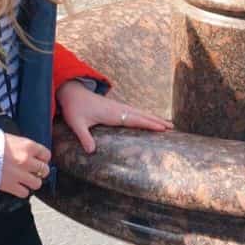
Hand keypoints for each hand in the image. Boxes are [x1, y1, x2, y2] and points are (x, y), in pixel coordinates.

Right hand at [0, 134, 51, 198]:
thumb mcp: (11, 138)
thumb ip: (23, 146)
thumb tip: (29, 152)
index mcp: (28, 146)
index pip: (46, 154)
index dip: (43, 157)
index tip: (40, 159)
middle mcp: (27, 161)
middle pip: (44, 170)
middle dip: (41, 170)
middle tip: (35, 171)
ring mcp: (20, 174)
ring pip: (37, 183)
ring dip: (33, 182)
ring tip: (27, 179)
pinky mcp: (11, 186)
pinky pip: (25, 193)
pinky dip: (23, 191)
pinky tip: (18, 186)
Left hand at [56, 80, 172, 154]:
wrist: (72, 92)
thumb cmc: (74, 108)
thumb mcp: (77, 124)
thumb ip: (84, 137)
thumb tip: (91, 151)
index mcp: (112, 113)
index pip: (134, 119)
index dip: (148, 124)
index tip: (162, 128)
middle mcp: (118, 109)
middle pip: (141, 115)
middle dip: (156, 121)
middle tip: (172, 128)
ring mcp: (118, 107)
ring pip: (139, 112)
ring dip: (153, 118)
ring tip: (167, 124)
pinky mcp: (115, 107)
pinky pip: (134, 112)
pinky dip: (144, 116)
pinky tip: (148, 119)